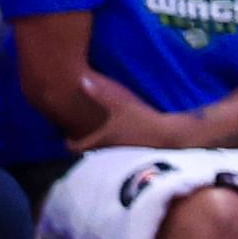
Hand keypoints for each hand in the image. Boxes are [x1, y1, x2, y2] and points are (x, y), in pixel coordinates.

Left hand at [71, 94, 191, 152]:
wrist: (170, 137)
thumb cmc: (142, 122)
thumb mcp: (121, 105)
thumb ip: (101, 94)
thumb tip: (81, 80)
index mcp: (99, 142)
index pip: (75, 147)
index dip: (69, 143)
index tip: (67, 140)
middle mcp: (106, 153)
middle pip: (89, 154)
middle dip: (85, 147)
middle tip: (83, 138)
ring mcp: (120, 158)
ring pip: (103, 156)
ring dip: (100, 149)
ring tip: (102, 139)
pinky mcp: (134, 158)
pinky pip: (117, 158)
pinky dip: (114, 152)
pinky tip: (122, 142)